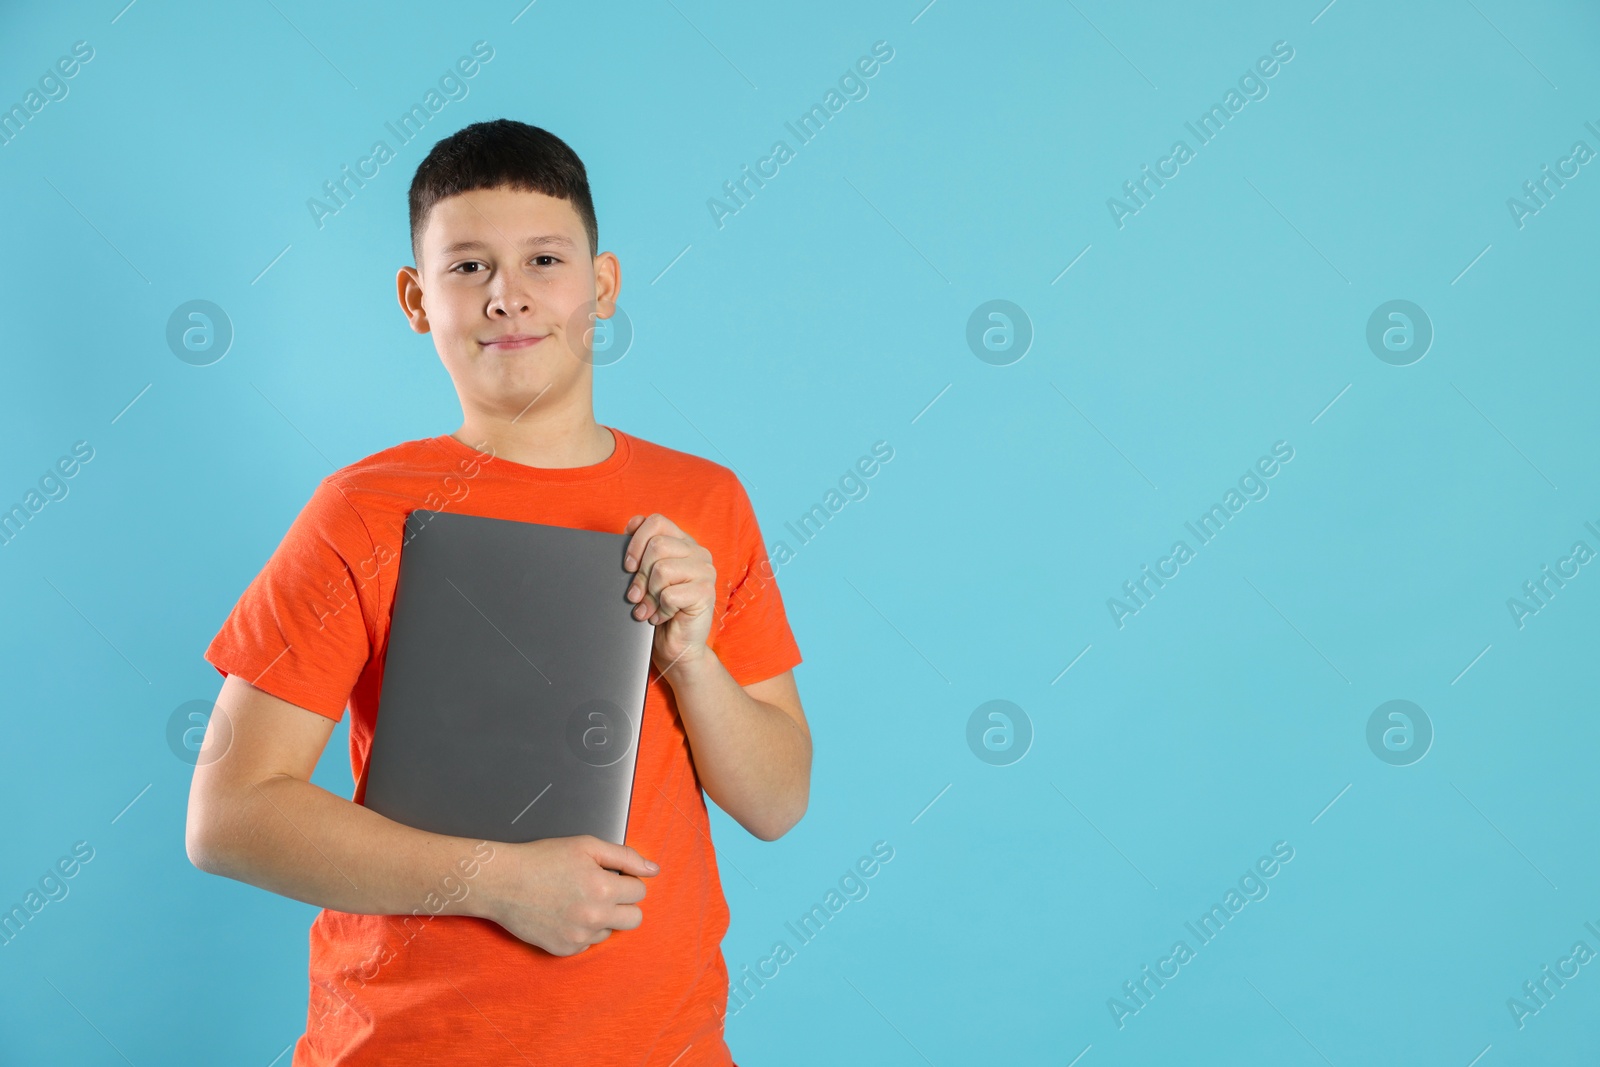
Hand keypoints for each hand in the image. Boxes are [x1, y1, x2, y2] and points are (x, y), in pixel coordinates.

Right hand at [479, 835, 658, 955]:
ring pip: (610, 932)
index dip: (627, 880)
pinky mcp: (563, 950)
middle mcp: (594, 918)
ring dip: (602, 918)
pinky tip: (564, 914)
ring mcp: (579, 938)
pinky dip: (582, 931)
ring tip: (578, 900)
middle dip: (624, 903)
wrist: (503, 882)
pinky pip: (587, 944)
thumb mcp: (587, 846)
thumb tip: (654, 870)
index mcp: (604, 890)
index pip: (640, 892)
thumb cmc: (543, 859)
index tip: (610, 875)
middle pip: (634, 919)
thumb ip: (625, 857)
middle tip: (603, 890)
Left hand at [621, 513, 716, 676]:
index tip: (628, 565)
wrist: (676, 647)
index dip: (635, 541)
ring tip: (650, 608)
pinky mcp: (706, 593)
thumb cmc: (658, 610)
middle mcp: (698, 552)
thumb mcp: (645, 577)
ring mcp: (705, 572)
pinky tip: (663, 616)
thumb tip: (628, 529)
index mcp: (683, 543)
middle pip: (656, 546)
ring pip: (661, 569)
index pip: (656, 521)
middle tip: (637, 595)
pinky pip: (669, 594)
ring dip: (650, 594)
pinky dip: (660, 610)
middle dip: (639, 575)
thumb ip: (641, 552)